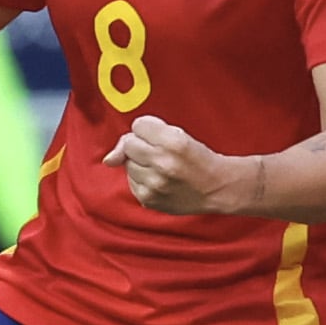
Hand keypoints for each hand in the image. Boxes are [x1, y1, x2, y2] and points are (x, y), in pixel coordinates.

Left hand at [109, 115, 245, 214]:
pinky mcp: (149, 199)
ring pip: (128, 164)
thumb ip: (141, 134)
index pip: (138, 125)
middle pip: (129, 144)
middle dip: (142, 146)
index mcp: (174, 142)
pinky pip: (131, 182)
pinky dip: (142, 180)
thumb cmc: (198, 159)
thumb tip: (108, 160)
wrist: (218, 188)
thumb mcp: (178, 136)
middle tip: (162, 153)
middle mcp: (163, 163)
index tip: (163, 138)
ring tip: (163, 169)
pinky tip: (160, 181)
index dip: (150, 130)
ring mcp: (155, 184)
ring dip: (141, 164)